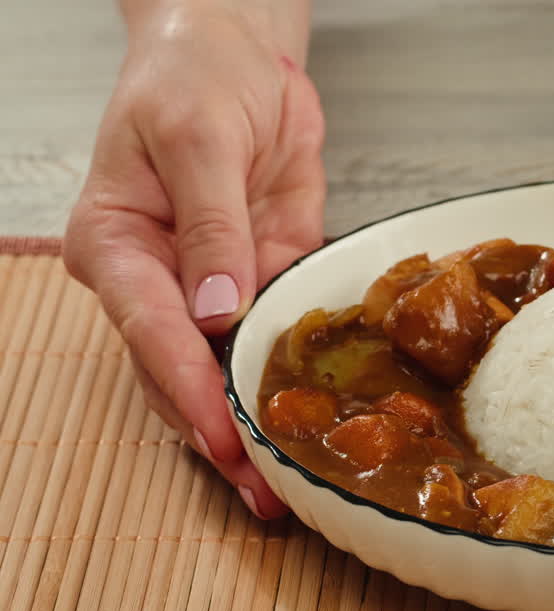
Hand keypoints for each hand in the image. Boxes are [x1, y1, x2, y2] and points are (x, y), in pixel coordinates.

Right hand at [64, 3, 324, 518]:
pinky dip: (288, 384)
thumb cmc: (195, 77)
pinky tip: (314, 426)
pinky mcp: (260, 279)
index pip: (149, 331)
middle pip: (180, 373)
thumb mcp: (199, 137)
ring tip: (287, 487)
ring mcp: (209, 286)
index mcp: (116, 245)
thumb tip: (215, 311)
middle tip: (265, 493)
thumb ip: (211, 225)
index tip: (220, 439)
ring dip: (253, 427)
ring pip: (223, 373)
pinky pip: (271, 340)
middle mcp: (156, 279)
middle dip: (220, 436)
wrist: (237, 52)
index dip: (187, 390)